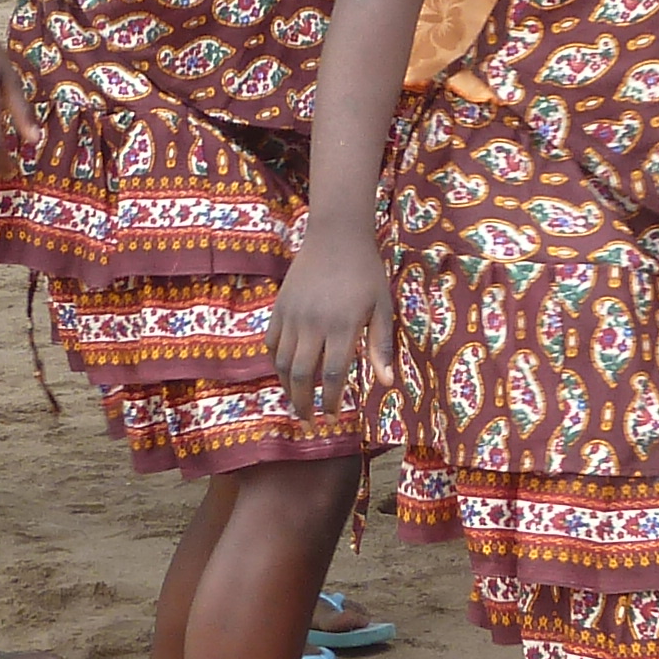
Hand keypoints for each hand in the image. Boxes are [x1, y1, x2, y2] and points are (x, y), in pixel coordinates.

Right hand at [267, 227, 385, 418]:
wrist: (336, 236)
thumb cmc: (366, 273)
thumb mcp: (382, 307)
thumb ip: (381, 346)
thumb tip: (387, 384)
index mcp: (342, 326)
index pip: (334, 374)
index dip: (333, 400)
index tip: (334, 417)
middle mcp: (313, 323)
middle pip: (303, 375)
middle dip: (304, 404)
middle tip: (309, 422)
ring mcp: (292, 315)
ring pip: (283, 362)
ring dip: (288, 388)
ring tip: (297, 403)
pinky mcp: (279, 308)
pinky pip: (271, 343)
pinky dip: (276, 363)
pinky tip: (286, 374)